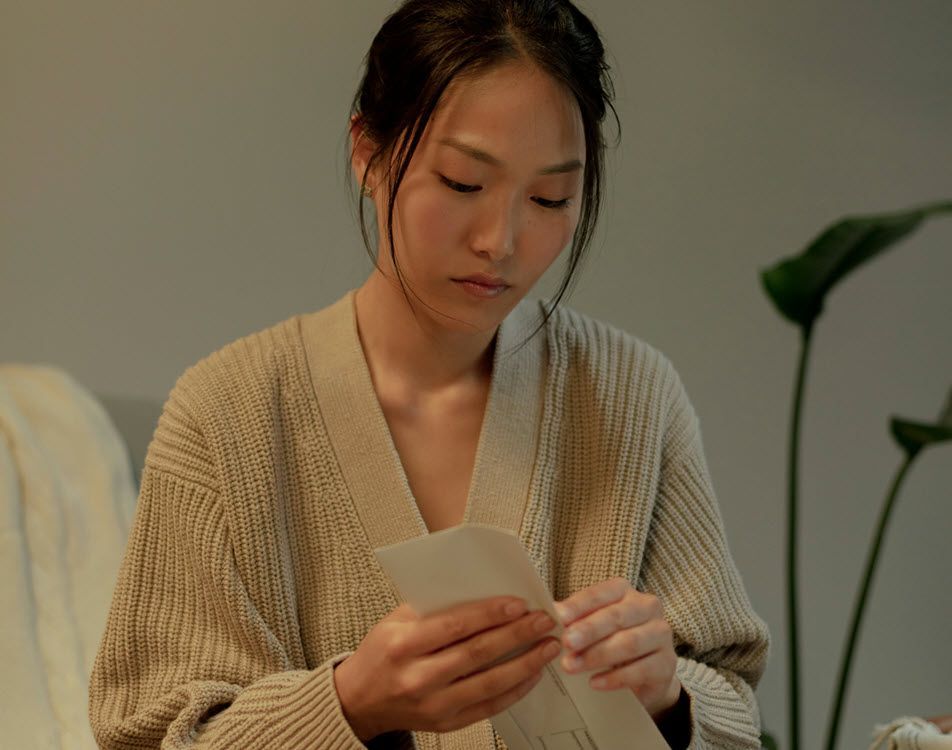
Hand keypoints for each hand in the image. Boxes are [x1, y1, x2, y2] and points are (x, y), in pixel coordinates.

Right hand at [333, 597, 559, 740]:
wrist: (359, 699)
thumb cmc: (382, 652)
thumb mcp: (396, 620)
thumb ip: (435, 608)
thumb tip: (484, 591)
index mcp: (403, 644)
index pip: (455, 625)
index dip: (490, 614)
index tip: (519, 603)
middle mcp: (418, 677)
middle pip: (477, 654)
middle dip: (517, 635)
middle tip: (544, 621)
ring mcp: (433, 705)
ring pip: (489, 684)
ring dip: (525, 664)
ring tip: (548, 646)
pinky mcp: (446, 724)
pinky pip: (488, 707)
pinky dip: (514, 690)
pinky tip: (532, 674)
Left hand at [554, 577, 680, 718]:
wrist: (645, 674)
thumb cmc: (610, 640)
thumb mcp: (590, 625)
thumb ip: (572, 618)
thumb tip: (548, 612)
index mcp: (624, 591)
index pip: (599, 594)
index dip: (579, 605)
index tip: (558, 617)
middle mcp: (647, 606)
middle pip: (616, 617)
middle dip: (589, 630)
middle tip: (566, 643)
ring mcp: (661, 634)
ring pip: (629, 642)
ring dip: (598, 655)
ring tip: (572, 666)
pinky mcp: (667, 663)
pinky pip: (641, 669)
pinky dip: (615, 678)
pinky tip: (594, 683)